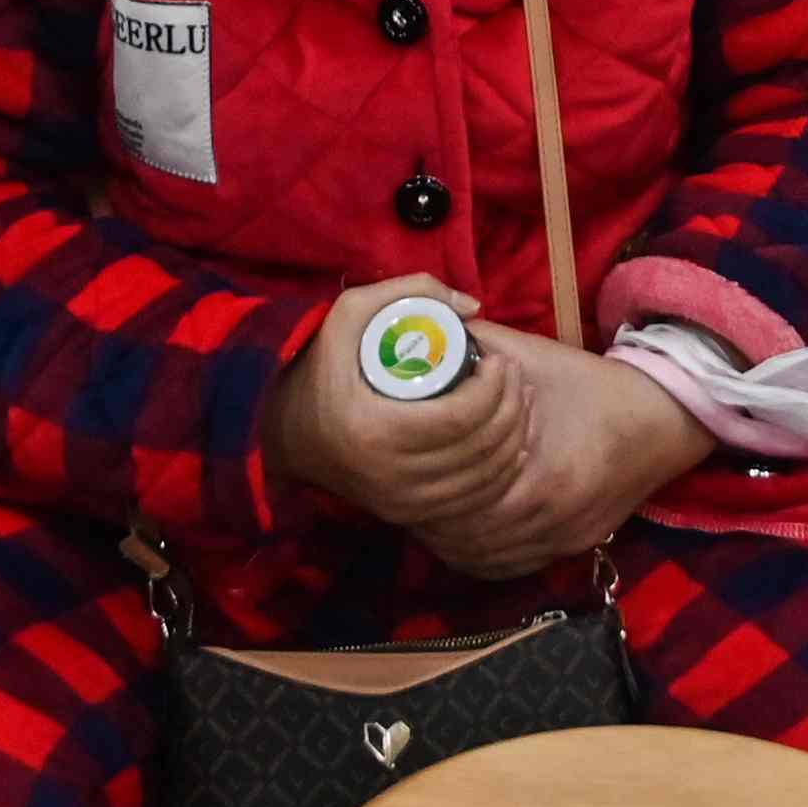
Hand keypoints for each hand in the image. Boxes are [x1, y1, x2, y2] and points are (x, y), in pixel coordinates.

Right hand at [273, 279, 524, 540]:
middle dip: (511, 411)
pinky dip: (500, 475)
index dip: (494, 390)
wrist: (286, 434)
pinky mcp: (408, 515)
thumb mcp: (349, 314)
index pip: (458, 417)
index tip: (502, 361)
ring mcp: (400, 501)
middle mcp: (390, 474)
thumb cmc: (320, 369)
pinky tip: (512, 446)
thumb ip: (409, 291)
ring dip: (513, 441)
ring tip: (520, 405)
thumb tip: (472, 306)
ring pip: (482, 480)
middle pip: (477, 449)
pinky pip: (471, 502)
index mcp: (374, 429)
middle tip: (517, 379)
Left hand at [406, 329, 704, 582]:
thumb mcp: (530, 357)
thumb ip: (475, 348)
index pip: (462, 503)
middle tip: (407, 491)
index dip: (427, 489)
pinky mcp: (572, 547)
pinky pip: (512, 566)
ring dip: (452, 539)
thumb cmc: (591, 386)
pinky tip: (463, 530)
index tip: (405, 470)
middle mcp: (553, 520)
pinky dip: (482, 554)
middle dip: (432, 517)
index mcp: (542, 477)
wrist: (661, 419)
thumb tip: (424, 337)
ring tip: (428, 511)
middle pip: (468, 538)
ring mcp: (564, 540)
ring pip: (486, 559)